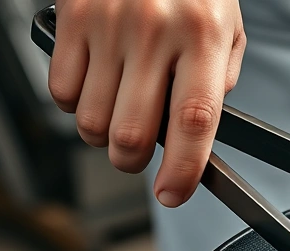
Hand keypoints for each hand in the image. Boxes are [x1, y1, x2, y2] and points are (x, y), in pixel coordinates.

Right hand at [48, 0, 245, 206]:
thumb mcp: (228, 25)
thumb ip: (219, 78)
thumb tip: (197, 126)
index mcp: (202, 36)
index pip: (194, 122)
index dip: (183, 169)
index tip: (173, 193)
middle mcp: (155, 32)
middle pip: (133, 133)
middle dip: (133, 161)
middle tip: (139, 156)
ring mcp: (109, 25)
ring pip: (92, 122)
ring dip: (104, 135)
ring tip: (120, 111)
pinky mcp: (72, 18)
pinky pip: (61, 91)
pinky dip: (75, 104)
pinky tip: (96, 85)